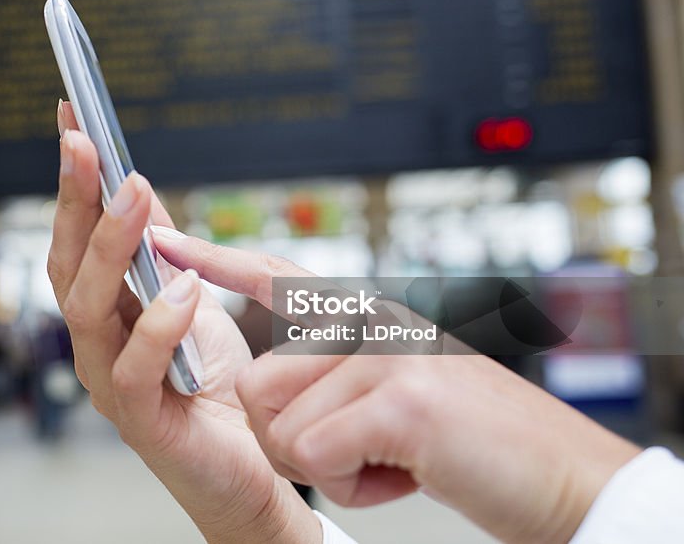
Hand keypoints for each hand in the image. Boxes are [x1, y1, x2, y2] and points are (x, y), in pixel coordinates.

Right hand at [47, 101, 319, 542]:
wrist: (246, 468)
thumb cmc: (215, 387)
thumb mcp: (191, 301)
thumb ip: (163, 253)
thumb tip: (139, 189)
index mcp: (105, 310)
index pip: (74, 236)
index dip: (71, 181)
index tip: (70, 119)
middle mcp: (94, 342)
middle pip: (65, 263)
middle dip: (73, 199)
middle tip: (85, 143)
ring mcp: (108, 380)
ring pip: (85, 309)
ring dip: (108, 246)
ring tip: (133, 194)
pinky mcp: (138, 419)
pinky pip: (131, 368)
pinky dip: (155, 323)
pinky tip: (183, 288)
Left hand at [153, 231, 641, 543]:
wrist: (563, 473)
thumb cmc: (473, 439)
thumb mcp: (399, 385)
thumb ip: (337, 368)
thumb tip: (266, 386)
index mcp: (366, 315)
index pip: (275, 276)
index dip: (214, 259)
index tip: (163, 237)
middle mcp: (370, 322)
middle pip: (258, 386)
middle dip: (298, 440)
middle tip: (367, 446)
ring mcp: (384, 355)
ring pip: (280, 428)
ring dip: (330, 466)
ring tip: (394, 456)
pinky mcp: (398, 400)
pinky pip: (317, 457)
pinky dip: (359, 486)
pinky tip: (409, 471)